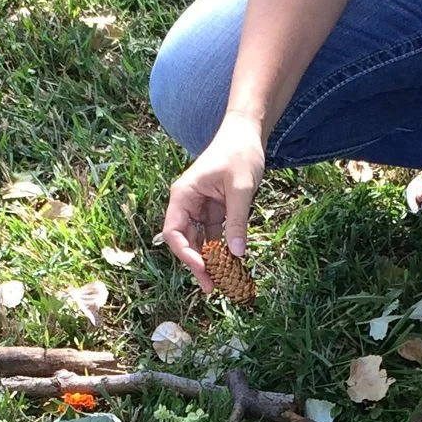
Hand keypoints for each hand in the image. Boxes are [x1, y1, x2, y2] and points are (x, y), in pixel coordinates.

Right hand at [160, 115, 265, 290]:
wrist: (247, 134)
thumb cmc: (240, 153)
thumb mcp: (241, 188)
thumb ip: (237, 220)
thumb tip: (236, 254)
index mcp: (184, 195)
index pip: (174, 232)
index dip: (186, 254)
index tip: (205, 268)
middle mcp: (187, 204)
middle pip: (184, 241)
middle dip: (198, 264)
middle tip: (213, 287)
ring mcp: (200, 209)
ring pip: (199, 242)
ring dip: (210, 262)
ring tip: (223, 283)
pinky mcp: (214, 211)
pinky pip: (214, 237)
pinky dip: (221, 251)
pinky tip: (230, 266)